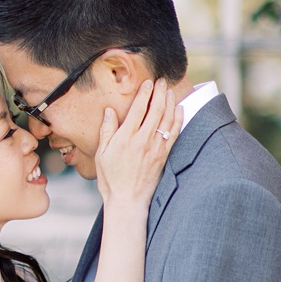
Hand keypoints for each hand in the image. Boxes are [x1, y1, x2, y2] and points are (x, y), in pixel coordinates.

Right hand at [95, 78, 180, 207]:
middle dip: (159, 93)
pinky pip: (174, 134)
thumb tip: (110, 111)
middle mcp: (143, 140)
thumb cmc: (111, 178)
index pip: (138, 109)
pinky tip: (179, 110)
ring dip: (170, 103)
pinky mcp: (164, 156)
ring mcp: (156, 148)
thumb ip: (107, 131)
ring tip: (169, 91)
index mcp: (126, 138)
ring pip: (167, 120)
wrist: (128, 200)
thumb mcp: (101, 154)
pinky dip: (178, 120)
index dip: (144, 94)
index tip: (147, 83)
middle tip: (161, 81)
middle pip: (155, 111)